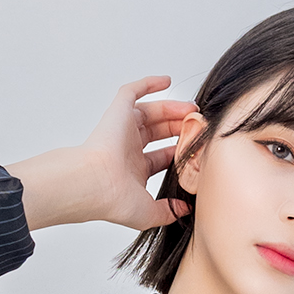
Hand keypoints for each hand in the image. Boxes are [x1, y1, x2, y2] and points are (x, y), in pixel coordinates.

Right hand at [7, 78, 193, 233]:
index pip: (162, 157)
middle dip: (178, 127)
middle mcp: (128, 149)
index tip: (198, 148)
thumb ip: (168, 211)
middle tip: (197, 124)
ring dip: (171, 108)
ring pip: (150, 112)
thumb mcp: (149, 213)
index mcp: (134, 170)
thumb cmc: (114, 199)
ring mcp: (122, 129)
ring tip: (191, 108)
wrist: (95, 183)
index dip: (180, 152)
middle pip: (158, 132)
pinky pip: (132, 91)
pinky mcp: (117, 112)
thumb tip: (184, 210)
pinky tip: (166, 81)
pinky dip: (148, 83)